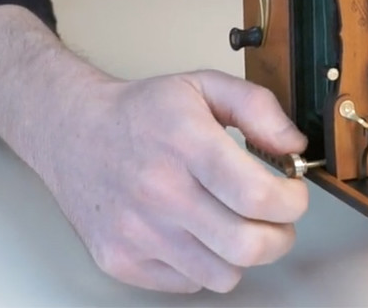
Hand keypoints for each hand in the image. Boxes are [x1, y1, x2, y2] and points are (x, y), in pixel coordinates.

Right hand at [0, 6, 307, 293]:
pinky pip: (190, 283)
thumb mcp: (205, 85)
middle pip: (248, 244)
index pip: (257, 195)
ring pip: (225, 274)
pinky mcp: (121, 260)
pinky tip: (199, 232)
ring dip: (244, 252)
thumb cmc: (143, 111)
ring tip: (238, 223)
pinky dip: (206, 263)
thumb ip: (258, 107)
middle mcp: (159, 191)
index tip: (292, 192)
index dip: (291, 200)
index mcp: (186, 143)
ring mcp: (138, 232)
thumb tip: (293, 145)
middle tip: (277, 218)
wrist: (74, 133)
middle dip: (281, 235)